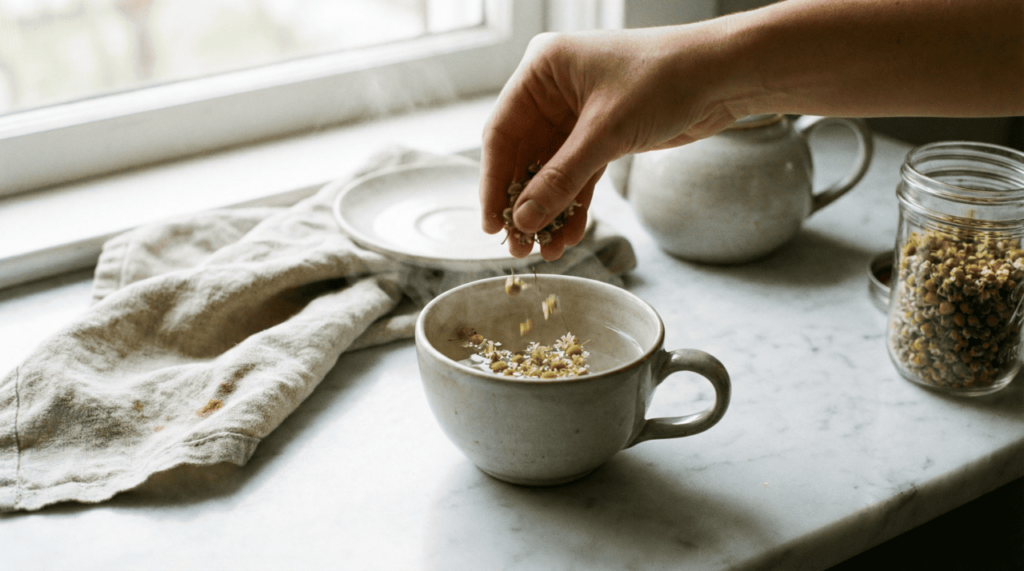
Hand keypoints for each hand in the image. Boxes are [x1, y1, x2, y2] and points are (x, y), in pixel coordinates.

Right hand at [480, 22, 744, 260]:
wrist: (723, 75)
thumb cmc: (665, 79)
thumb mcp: (605, 133)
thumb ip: (560, 179)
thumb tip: (523, 219)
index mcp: (542, 69)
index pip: (501, 132)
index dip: (493, 182)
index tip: (491, 224)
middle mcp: (554, 89)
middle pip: (522, 156)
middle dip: (523, 204)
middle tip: (518, 246)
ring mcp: (577, 113)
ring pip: (550, 171)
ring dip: (548, 211)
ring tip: (544, 249)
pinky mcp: (603, 134)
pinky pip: (577, 176)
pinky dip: (573, 205)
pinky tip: (568, 235)